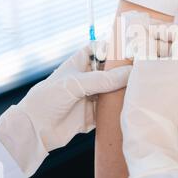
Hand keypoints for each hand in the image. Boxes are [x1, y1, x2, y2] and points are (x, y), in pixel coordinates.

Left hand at [0, 45, 131, 176]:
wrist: (35, 130)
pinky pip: (111, 110)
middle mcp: (87, 79)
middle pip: (110, 71)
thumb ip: (103, 79)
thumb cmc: (47, 99)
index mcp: (79, 63)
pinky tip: (132, 106)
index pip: (100, 49)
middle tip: (142, 70)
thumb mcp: (75, 84)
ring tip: (141, 88)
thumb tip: (130, 74)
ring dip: (124, 90)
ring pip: (113, 90)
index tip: (132, 48)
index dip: (113, 47)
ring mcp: (91, 97)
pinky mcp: (94, 115)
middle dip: (124, 71)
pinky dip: (120, 109)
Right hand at [121, 30, 177, 177]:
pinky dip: (171, 68)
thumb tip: (144, 31)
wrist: (150, 133)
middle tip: (140, 43)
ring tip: (143, 57)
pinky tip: (153, 71)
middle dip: (160, 42)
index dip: (159, 29)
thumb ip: (145, 40)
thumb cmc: (144, 97)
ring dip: (164, 55)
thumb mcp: (142, 62)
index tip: (142, 31)